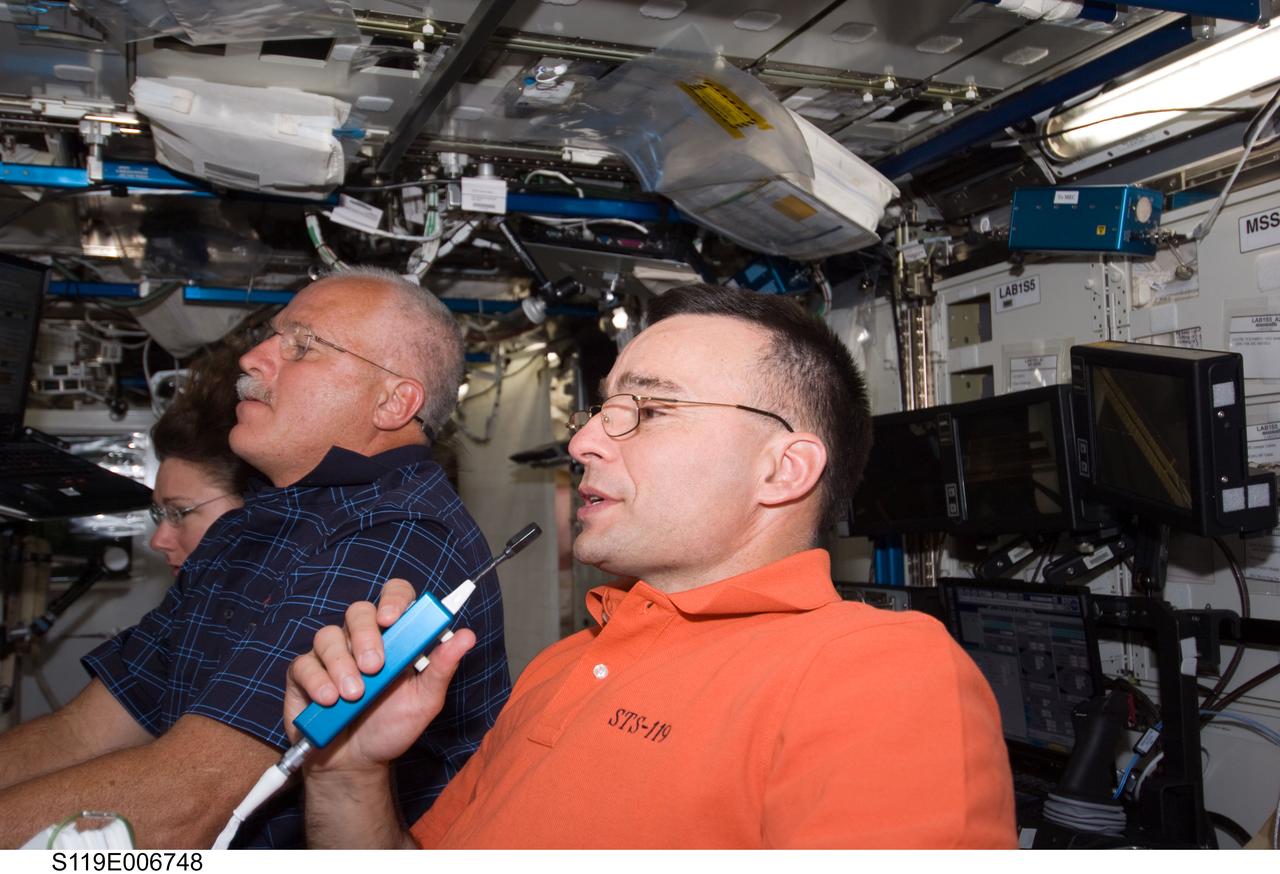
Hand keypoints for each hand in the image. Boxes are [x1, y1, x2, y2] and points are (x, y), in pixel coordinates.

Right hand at [283, 578, 474, 773]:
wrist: (357, 762)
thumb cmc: (391, 726)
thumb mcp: (424, 700)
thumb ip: (442, 667)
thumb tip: (467, 636)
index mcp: (394, 637)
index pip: (394, 597)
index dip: (394, 599)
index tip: (392, 617)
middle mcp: (361, 638)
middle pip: (358, 611)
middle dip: (366, 636)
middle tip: (374, 667)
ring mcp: (331, 655)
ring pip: (329, 635)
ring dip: (342, 664)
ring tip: (354, 695)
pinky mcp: (304, 674)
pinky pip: (304, 664)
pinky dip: (318, 681)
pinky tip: (329, 700)